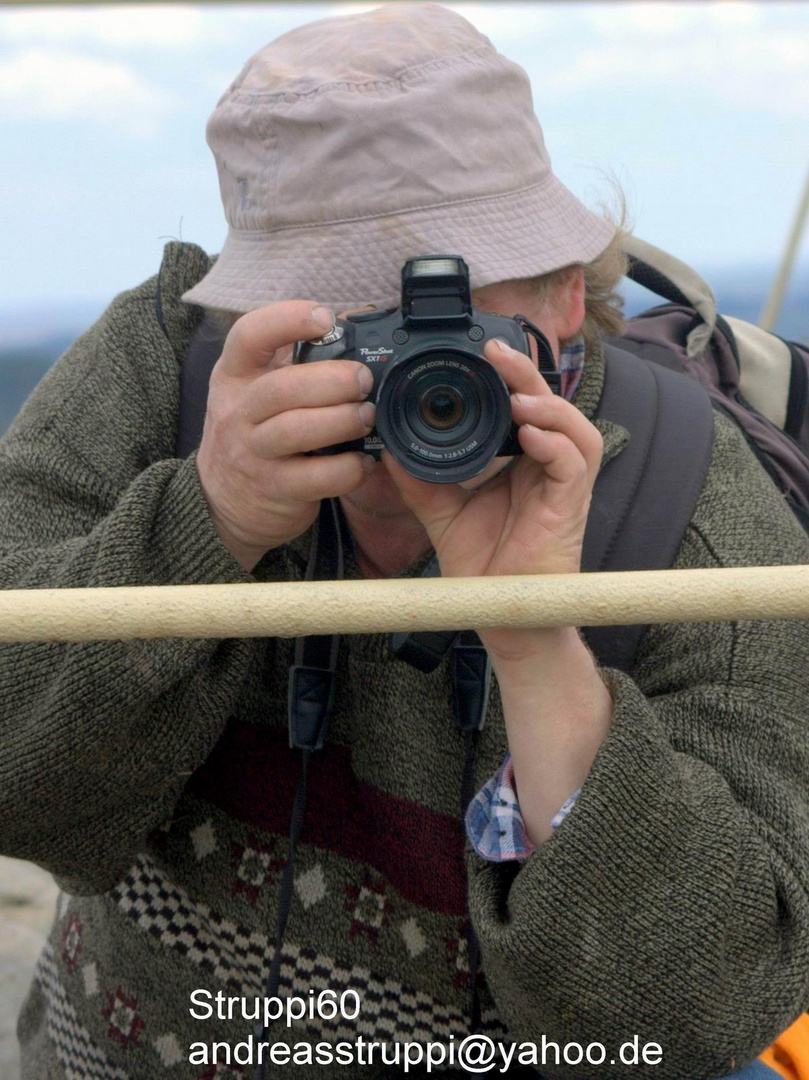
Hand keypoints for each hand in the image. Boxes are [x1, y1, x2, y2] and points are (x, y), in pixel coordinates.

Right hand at [195, 302, 376, 569]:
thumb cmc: (254, 431)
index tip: (325, 318)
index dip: (287, 320)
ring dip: (341, 420)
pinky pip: (316, 477)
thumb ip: (296, 359)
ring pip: (295, 430)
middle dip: (332, 380)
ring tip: (367, 416)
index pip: (248, 335)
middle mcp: (238, 411)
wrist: (222, 499)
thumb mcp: (257, 389)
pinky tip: (363, 460)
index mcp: (235, 374)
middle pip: (281, 388)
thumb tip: (355, 322)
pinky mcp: (275, 489)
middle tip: (364, 380)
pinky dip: (347, 468)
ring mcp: (254, 453)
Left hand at [381, 336, 602, 658]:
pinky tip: (530, 436)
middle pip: (547, 404)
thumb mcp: (440, 511)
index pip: (519, 405)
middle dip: (524, 372)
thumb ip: (419, 479)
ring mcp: (562, 485)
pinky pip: (576, 463)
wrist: (498, 613)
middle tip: (495, 349)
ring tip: (517, 393)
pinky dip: (556, 443)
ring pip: (573, 426)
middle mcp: (545, 465)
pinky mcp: (571, 506)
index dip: (506, 376)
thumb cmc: (482, 563)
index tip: (477, 352)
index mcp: (519, 460)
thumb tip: (390, 448)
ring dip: (547, 404)